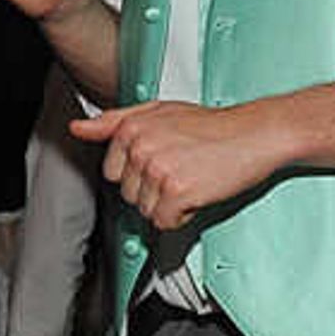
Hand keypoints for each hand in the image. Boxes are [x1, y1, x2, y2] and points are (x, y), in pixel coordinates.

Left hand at [70, 99, 291, 232]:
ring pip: (145, 211)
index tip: (164, 161)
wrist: (256, 133)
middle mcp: (140, 146)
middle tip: (184, 168)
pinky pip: (163, 223)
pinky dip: (182, 216)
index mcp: (131, 127)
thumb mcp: (159, 112)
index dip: (140, 174)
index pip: (114, 173)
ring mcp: (157, 169)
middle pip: (128, 195)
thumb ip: (114, 121)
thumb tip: (78, 129)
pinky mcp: (176, 191)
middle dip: (154, 190)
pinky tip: (198, 192)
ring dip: (169, 203)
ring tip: (193, 177)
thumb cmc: (213, 126)